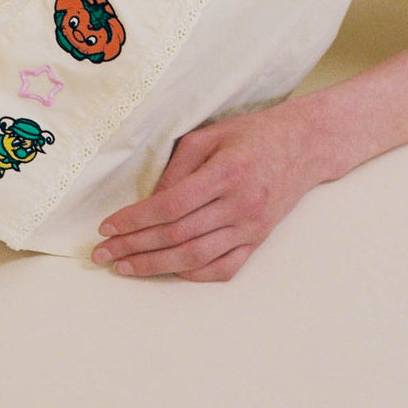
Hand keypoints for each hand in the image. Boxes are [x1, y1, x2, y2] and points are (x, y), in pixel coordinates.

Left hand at [91, 102, 320, 281]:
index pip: (170, 206)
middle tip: (103, 255)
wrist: (304, 145)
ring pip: (196, 257)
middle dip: (134, 247)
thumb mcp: (210, 135)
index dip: (135, 220)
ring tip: (124, 267)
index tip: (107, 227)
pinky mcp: (259, 240)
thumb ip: (178, 167)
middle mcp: (240, 204)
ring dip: (155, 266)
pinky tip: (168, 270)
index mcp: (226, 173)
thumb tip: (149, 202)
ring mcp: (251, 227)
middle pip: (177, 235)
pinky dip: (193, 274)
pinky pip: (223, 268)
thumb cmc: (253, 134)